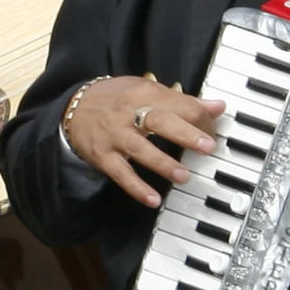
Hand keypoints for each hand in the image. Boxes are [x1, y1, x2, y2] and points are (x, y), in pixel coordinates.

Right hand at [61, 76, 224, 209]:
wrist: (72, 108)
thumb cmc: (115, 98)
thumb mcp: (147, 89)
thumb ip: (182, 100)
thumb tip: (217, 107)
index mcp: (144, 93)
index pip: (179, 104)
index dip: (201, 119)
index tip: (213, 133)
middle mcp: (129, 113)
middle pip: (160, 121)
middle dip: (185, 134)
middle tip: (207, 147)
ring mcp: (115, 136)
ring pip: (140, 150)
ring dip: (163, 164)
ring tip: (183, 176)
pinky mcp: (103, 156)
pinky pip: (121, 174)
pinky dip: (136, 188)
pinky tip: (153, 199)